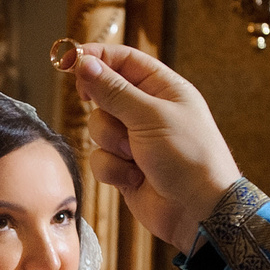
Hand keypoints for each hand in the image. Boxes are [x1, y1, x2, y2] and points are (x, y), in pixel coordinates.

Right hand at [64, 43, 243, 254]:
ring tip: (137, 157)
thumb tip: (84, 63)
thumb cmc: (189, 158)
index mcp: (163, 88)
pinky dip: (113, 168)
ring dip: (112, 144)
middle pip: (103, 95)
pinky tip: (135, 178)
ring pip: (97, 129)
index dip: (95, 58)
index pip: (122, 60)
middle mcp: (148, 111)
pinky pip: (99, 158)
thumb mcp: (150, 116)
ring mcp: (135, 140)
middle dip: (106, 112)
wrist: (199, 211)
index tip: (69, 60)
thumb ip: (113, 91)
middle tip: (121, 123)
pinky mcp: (125, 167)